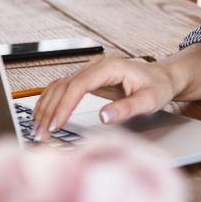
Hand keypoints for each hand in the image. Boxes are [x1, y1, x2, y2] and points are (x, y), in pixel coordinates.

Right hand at [31, 56, 176, 140]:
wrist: (163, 77)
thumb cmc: (158, 87)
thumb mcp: (149, 100)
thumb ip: (127, 108)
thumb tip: (103, 117)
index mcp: (109, 67)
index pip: (78, 85)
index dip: (64, 106)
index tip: (56, 125)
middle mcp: (96, 66)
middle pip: (63, 86)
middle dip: (50, 111)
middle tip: (41, 135)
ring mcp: (89, 71)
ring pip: (58, 87)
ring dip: (45, 108)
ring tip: (38, 131)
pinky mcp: (87, 79)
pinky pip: (62, 89)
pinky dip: (49, 103)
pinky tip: (41, 116)